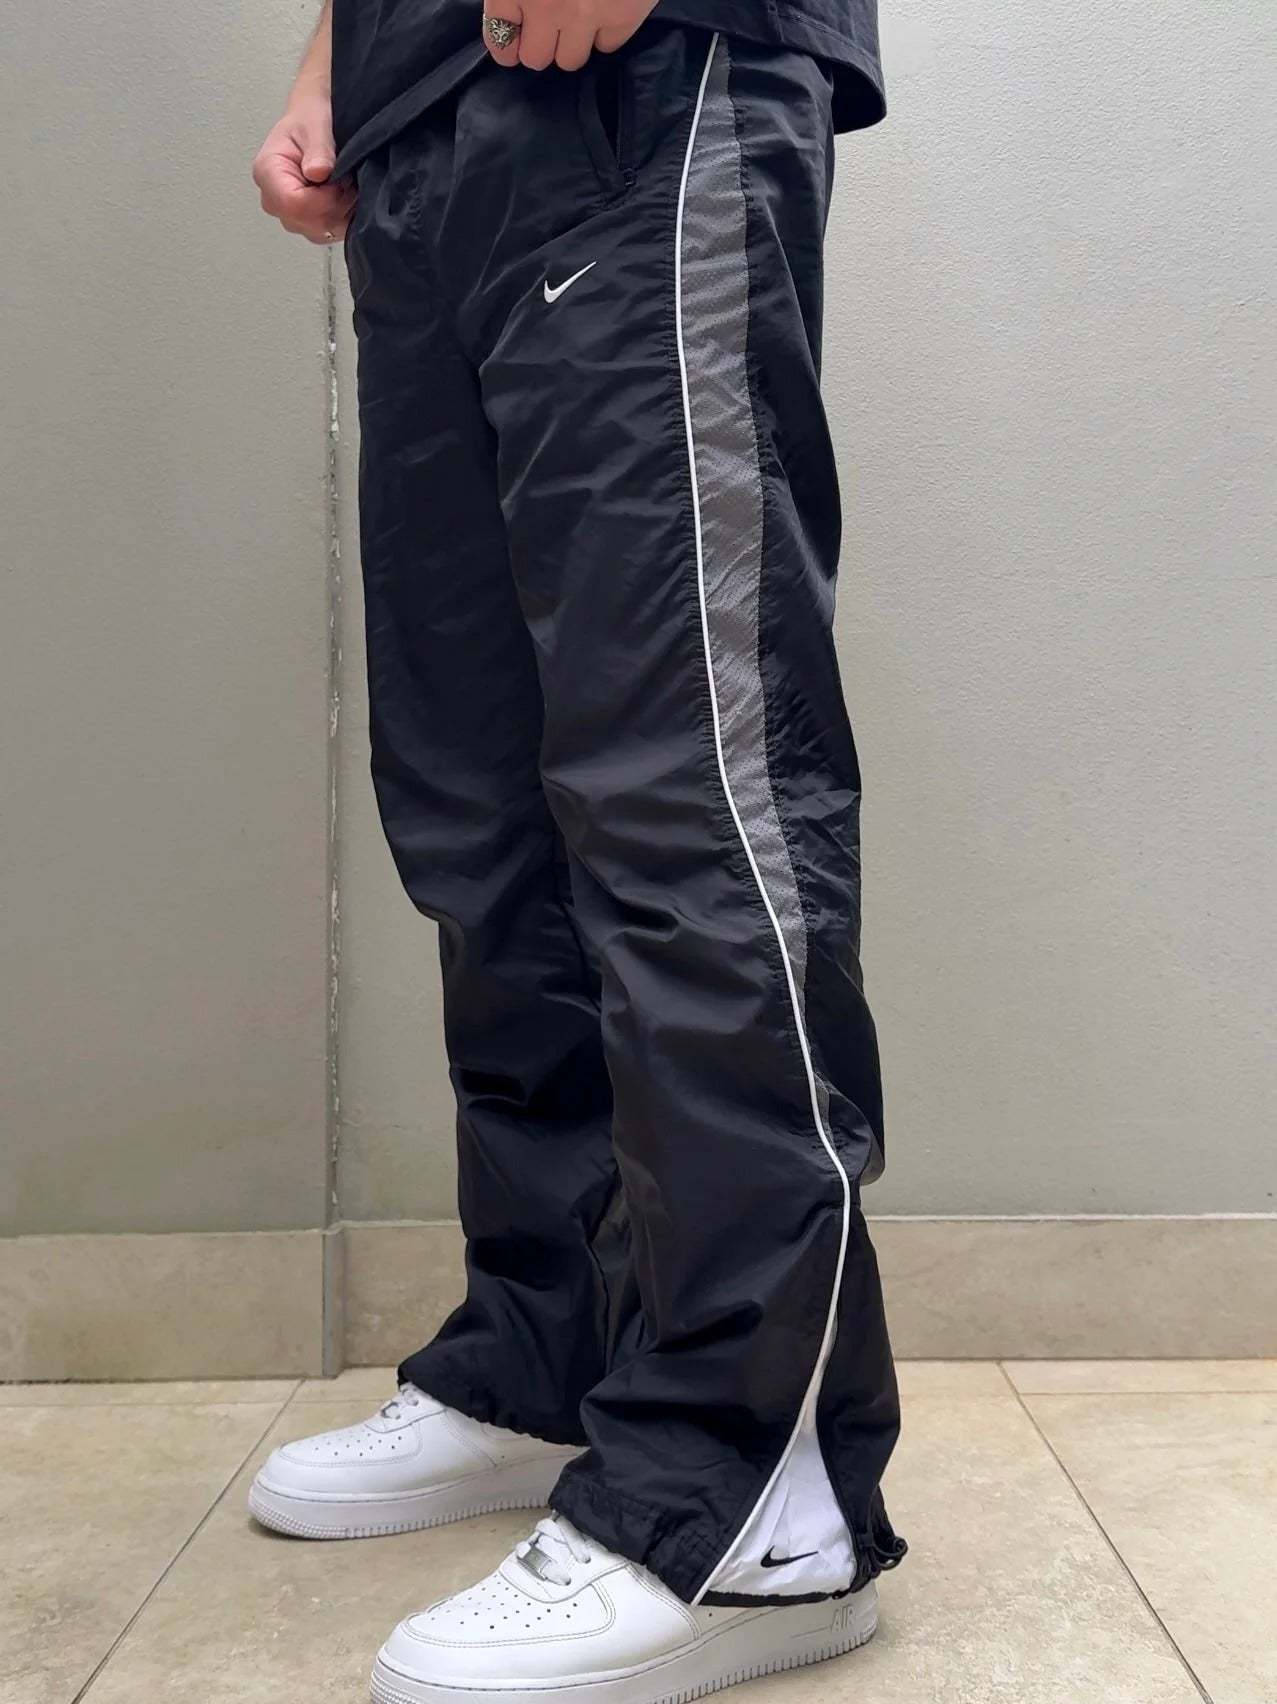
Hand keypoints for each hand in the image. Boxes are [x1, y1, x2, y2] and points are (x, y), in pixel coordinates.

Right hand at [253, 89, 354, 243]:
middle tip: (345, 177)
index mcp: (267, 172)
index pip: (294, 204)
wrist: (315, 123)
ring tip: (344, 183)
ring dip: (341, 211)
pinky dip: (343, 217)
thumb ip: (318, 149)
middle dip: (335, 204)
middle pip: (308, 222)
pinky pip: (329, 233)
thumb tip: (318, 172)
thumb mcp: (316, 125)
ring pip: (321, 231)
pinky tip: (344, 195)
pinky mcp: (306, 223)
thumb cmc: (311, 119)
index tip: (339, 179)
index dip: (324, 198)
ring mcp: (289, 216)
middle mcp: (273, 200)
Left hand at [483, 0, 657, 71]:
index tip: (514, 46)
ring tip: (579, 19)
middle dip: (541, 45)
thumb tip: (511, 16)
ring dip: (572, 43)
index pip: (500, 39)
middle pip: (535, 59)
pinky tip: (605, 7)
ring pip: (570, 60)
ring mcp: (585, 15)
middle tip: (550, 29)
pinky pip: (607, 46)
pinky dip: (605, 32)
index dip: (507, 47)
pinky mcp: (621, 16)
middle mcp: (545, 6)